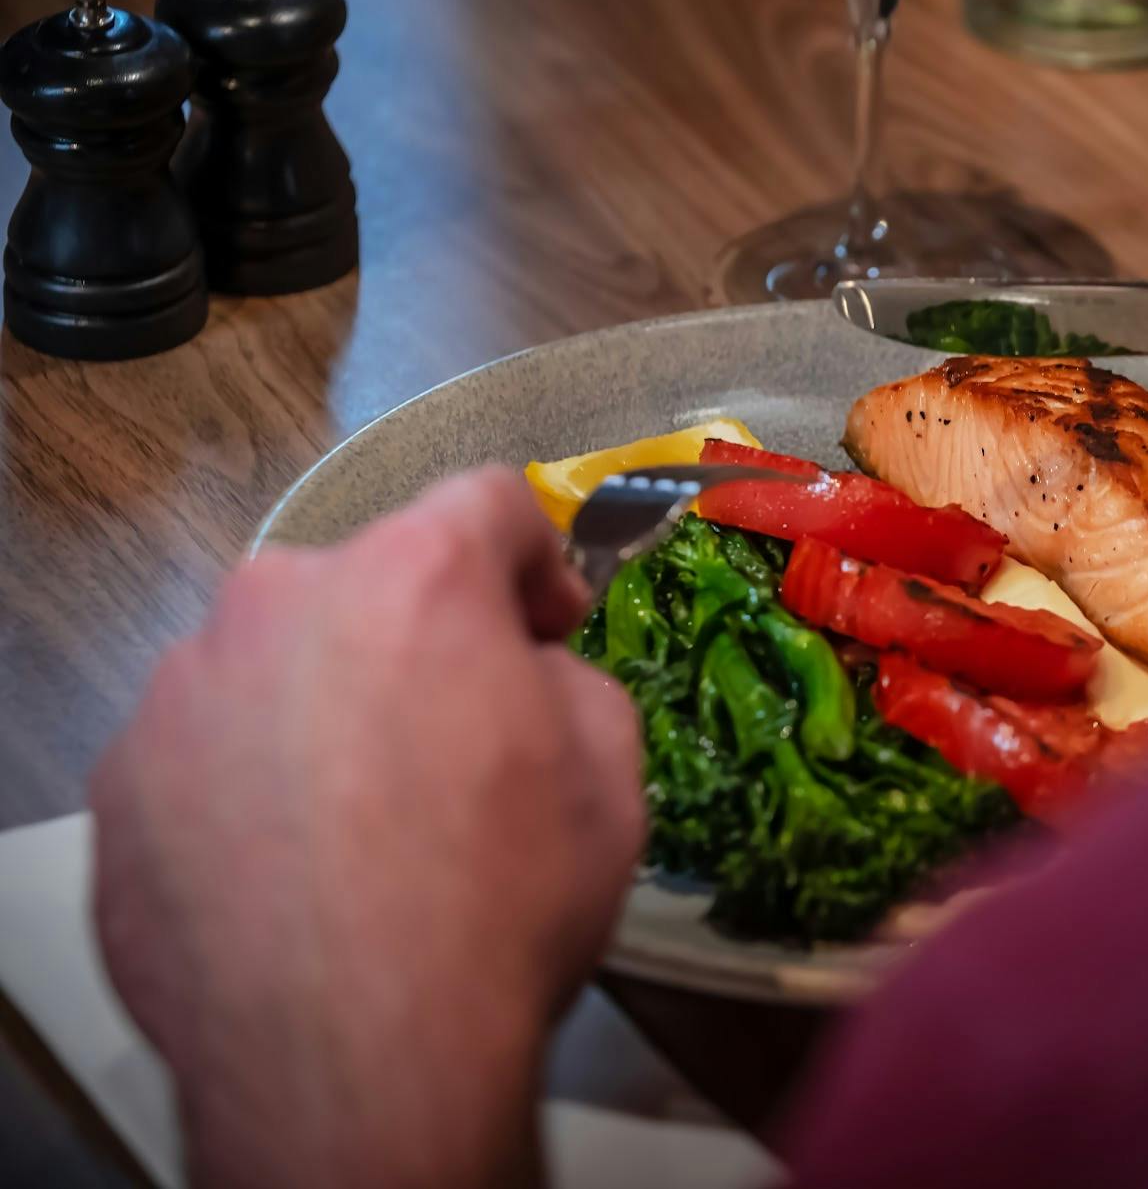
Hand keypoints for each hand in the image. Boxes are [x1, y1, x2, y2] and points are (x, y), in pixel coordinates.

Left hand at [90, 469, 644, 1188]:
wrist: (356, 1057)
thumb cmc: (504, 899)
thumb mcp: (611, 764)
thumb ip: (562, 679)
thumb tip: (521, 678)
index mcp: (413, 575)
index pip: (487, 502)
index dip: (537, 561)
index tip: (551, 627)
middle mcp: (280, 603)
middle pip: (365, 583)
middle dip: (419, 639)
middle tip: (462, 732)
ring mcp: (183, 693)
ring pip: (275, 666)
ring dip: (327, 708)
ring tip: (366, 819)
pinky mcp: (123, 786)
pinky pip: (207, 754)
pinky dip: (253, 788)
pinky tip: (296, 873)